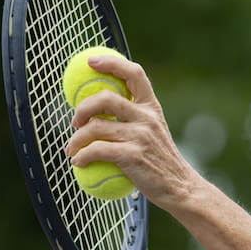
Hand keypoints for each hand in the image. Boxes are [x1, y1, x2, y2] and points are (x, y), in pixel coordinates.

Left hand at [65, 55, 197, 208]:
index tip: (91, 62)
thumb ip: (134, 120)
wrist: (180, 187)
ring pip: (96, 127)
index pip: (134, 73)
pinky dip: (82, 156)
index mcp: (152, 107)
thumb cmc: (160, 162)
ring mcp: (140, 136)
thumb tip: (100, 113)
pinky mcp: (133, 155)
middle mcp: (147, 117)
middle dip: (83, 107)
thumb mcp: (154, 133)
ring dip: (76, 139)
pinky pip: (97, 150)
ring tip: (71, 149)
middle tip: (75, 121)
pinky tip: (77, 162)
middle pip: (106, 98)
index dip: (111, 63)